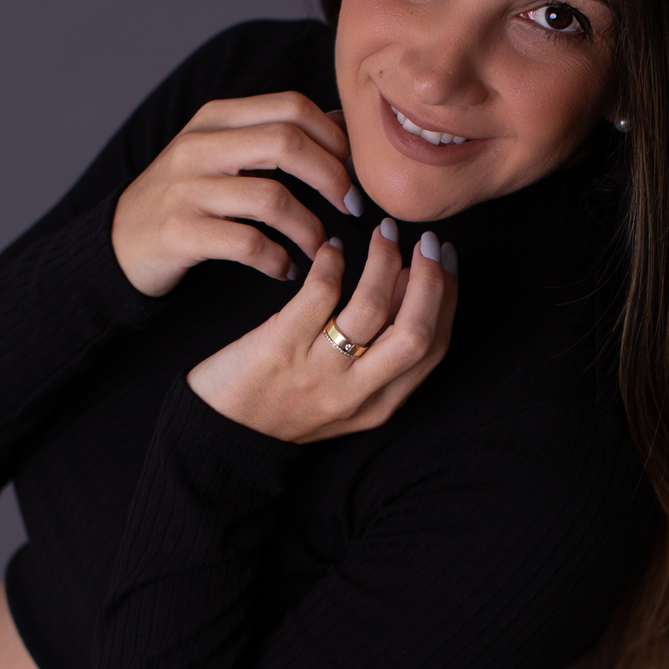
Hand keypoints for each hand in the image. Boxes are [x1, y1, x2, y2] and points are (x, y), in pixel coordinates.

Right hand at [111, 93, 360, 297]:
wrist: (119, 243)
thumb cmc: (186, 198)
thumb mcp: (224, 154)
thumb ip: (277, 135)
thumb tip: (343, 123)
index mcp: (216, 118)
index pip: (292, 107)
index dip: (335, 139)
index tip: (355, 173)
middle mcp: (199, 146)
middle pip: (286, 142)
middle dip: (332, 176)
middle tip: (351, 208)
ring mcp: (186, 189)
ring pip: (272, 197)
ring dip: (310, 228)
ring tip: (321, 249)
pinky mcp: (179, 233)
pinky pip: (247, 244)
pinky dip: (278, 260)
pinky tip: (286, 270)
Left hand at [186, 221, 458, 443]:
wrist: (220, 434)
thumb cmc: (284, 404)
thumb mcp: (345, 396)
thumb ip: (380, 356)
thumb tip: (410, 286)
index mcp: (378, 405)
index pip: (433, 348)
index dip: (447, 298)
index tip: (446, 260)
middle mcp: (354, 393)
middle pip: (415, 332)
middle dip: (430, 280)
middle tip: (428, 241)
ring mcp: (317, 371)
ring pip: (370, 308)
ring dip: (385, 262)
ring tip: (384, 234)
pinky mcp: (280, 347)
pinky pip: (319, 293)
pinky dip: (333, 262)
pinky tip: (332, 248)